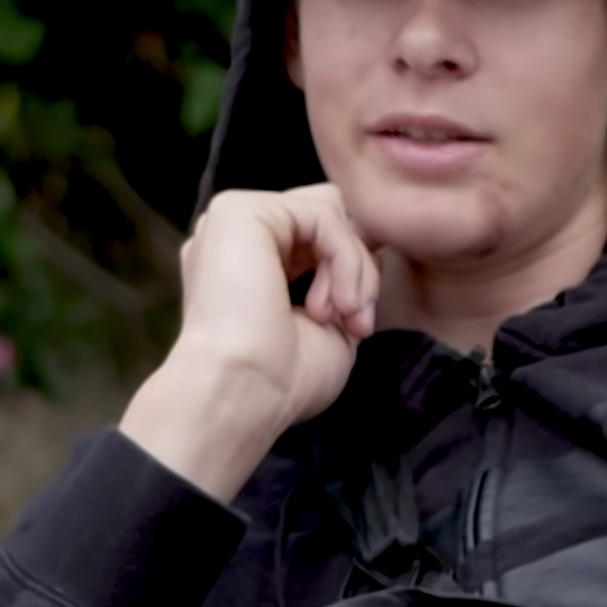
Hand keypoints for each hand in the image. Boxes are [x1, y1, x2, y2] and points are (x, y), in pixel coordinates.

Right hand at [120, 185, 379, 500]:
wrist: (240, 395)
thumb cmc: (280, 381)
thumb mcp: (331, 324)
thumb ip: (344, 280)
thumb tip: (371, 249)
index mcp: (249, 263)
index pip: (319, 238)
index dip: (352, 274)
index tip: (358, 327)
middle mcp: (237, 238)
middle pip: (328, 217)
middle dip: (357, 266)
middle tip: (356, 321)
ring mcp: (234, 221)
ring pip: (330, 211)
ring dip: (353, 266)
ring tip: (343, 314)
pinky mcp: (240, 211)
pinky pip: (324, 214)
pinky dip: (345, 259)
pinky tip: (333, 304)